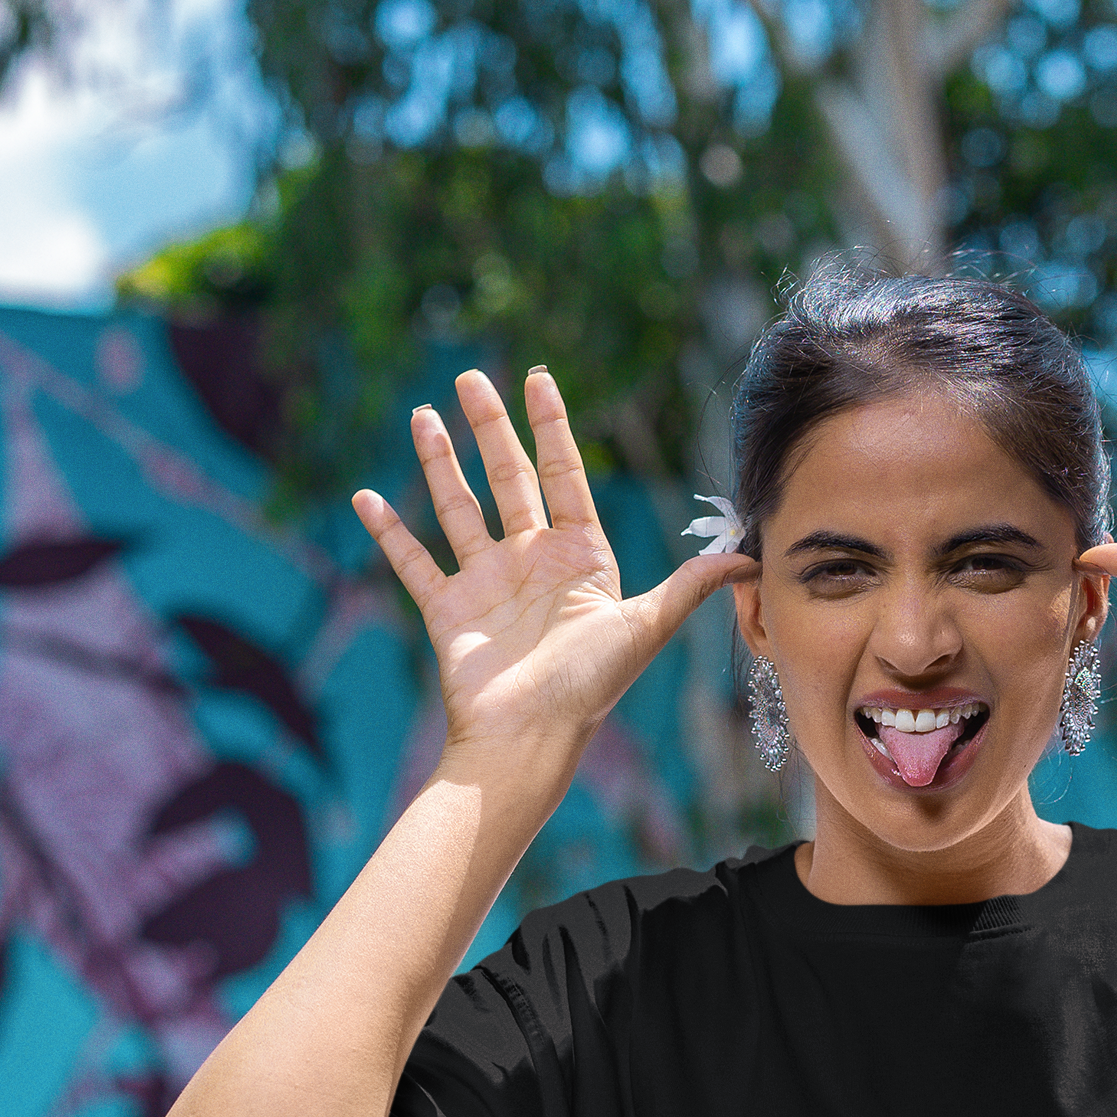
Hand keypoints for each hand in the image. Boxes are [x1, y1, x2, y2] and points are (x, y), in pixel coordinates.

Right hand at [353, 368, 752, 776]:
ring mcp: (486, 583)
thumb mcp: (645, 629)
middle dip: (491, 428)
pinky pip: (413, 561)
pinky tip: (366, 497)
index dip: (552, 429)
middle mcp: (531, 564)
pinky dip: (388, 532)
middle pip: (508, 479)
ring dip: (439, 462)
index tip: (539, 380)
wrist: (529, 739)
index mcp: (579, 560)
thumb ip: (689, 587)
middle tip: (471, 377)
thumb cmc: (588, 689)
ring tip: (425, 414)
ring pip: (458, 507)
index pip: (564, 477)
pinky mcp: (447, 609)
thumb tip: (750, 555)